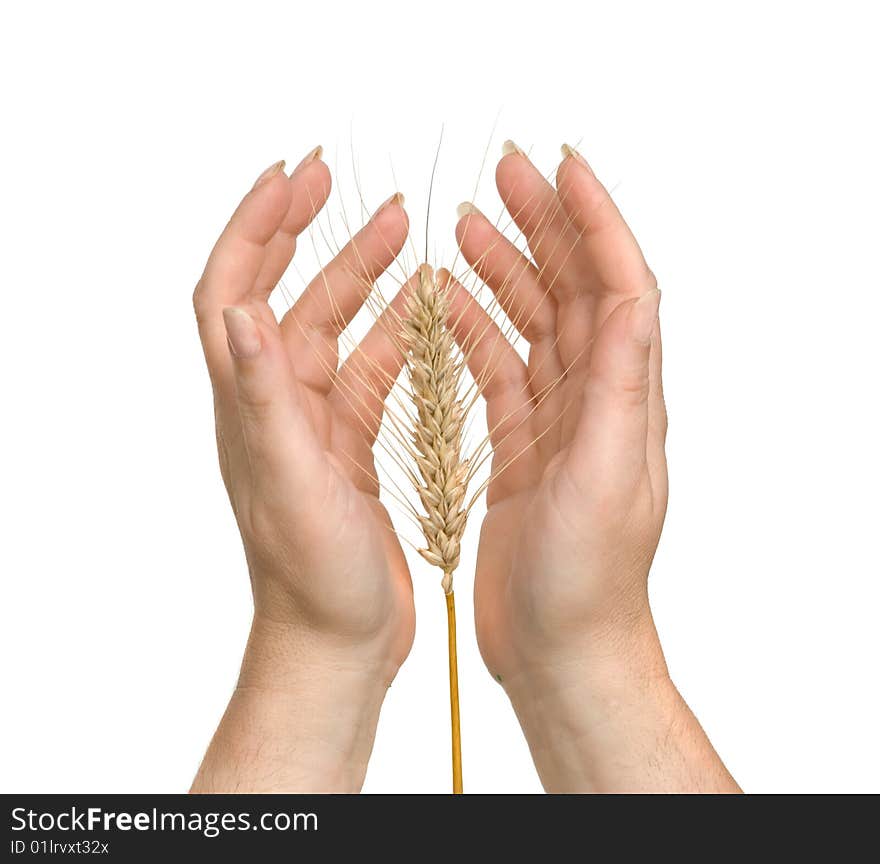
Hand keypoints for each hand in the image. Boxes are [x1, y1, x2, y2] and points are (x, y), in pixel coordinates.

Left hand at [190, 152, 413, 791]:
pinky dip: (392, 334)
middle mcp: (273, 406)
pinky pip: (365, 372)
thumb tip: (237, 310)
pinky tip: (424, 313)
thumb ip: (262, 399)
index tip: (293, 176)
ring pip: (331, 329)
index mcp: (252, 406)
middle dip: (310, 234)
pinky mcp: (344, 448)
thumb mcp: (292, 484)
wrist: (337, 640)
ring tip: (402, 231)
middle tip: (346, 183)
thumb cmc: (316, 579)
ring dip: (359, 277)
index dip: (255, 228)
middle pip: (282, 296)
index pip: (231, 292)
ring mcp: (310, 425)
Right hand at [447, 142, 737, 791]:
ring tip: (464, 227)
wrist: (562, 646)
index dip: (595, 221)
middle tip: (502, 174)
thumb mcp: (606, 477)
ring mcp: (557, 422)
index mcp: (622, 398)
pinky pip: (499, 371)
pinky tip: (446, 307)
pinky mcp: (522, 448)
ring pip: (532, 324)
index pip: (619, 286)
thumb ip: (617, 386)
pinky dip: (475, 331)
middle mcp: (595, 400)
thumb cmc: (585, 579)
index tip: (561, 167)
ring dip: (505, 270)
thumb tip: (629, 295)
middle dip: (543, 226)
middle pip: (572, 290)